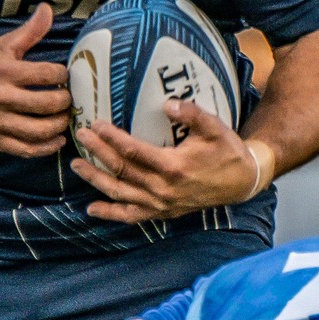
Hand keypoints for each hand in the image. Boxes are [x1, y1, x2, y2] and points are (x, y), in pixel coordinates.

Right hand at [0, 2, 70, 157]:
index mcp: (3, 71)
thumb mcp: (3, 45)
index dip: (63, 75)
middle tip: (69, 99)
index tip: (65, 76)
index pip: (46, 74)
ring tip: (65, 118)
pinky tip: (57, 139)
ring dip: (59, 125)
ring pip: (38, 130)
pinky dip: (46, 147)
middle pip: (45, 104)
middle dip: (65, 102)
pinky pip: (25, 149)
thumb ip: (29, 31)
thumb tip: (48, 9)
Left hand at [72, 99, 263, 221]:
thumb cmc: (226, 151)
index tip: (95, 124)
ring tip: (77, 165)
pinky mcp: (162, 213)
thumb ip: (191, 114)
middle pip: (122, 170)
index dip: (112, 138)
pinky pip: (131, 216)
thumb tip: (167, 103)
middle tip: (80, 136)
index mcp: (173, 167)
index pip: (133, 151)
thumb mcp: (214, 127)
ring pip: (120, 193)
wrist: (241, 182)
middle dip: (98, 153)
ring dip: (96, 180)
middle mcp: (163, 189)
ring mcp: (160, 204)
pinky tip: (92, 209)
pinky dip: (111, 214)